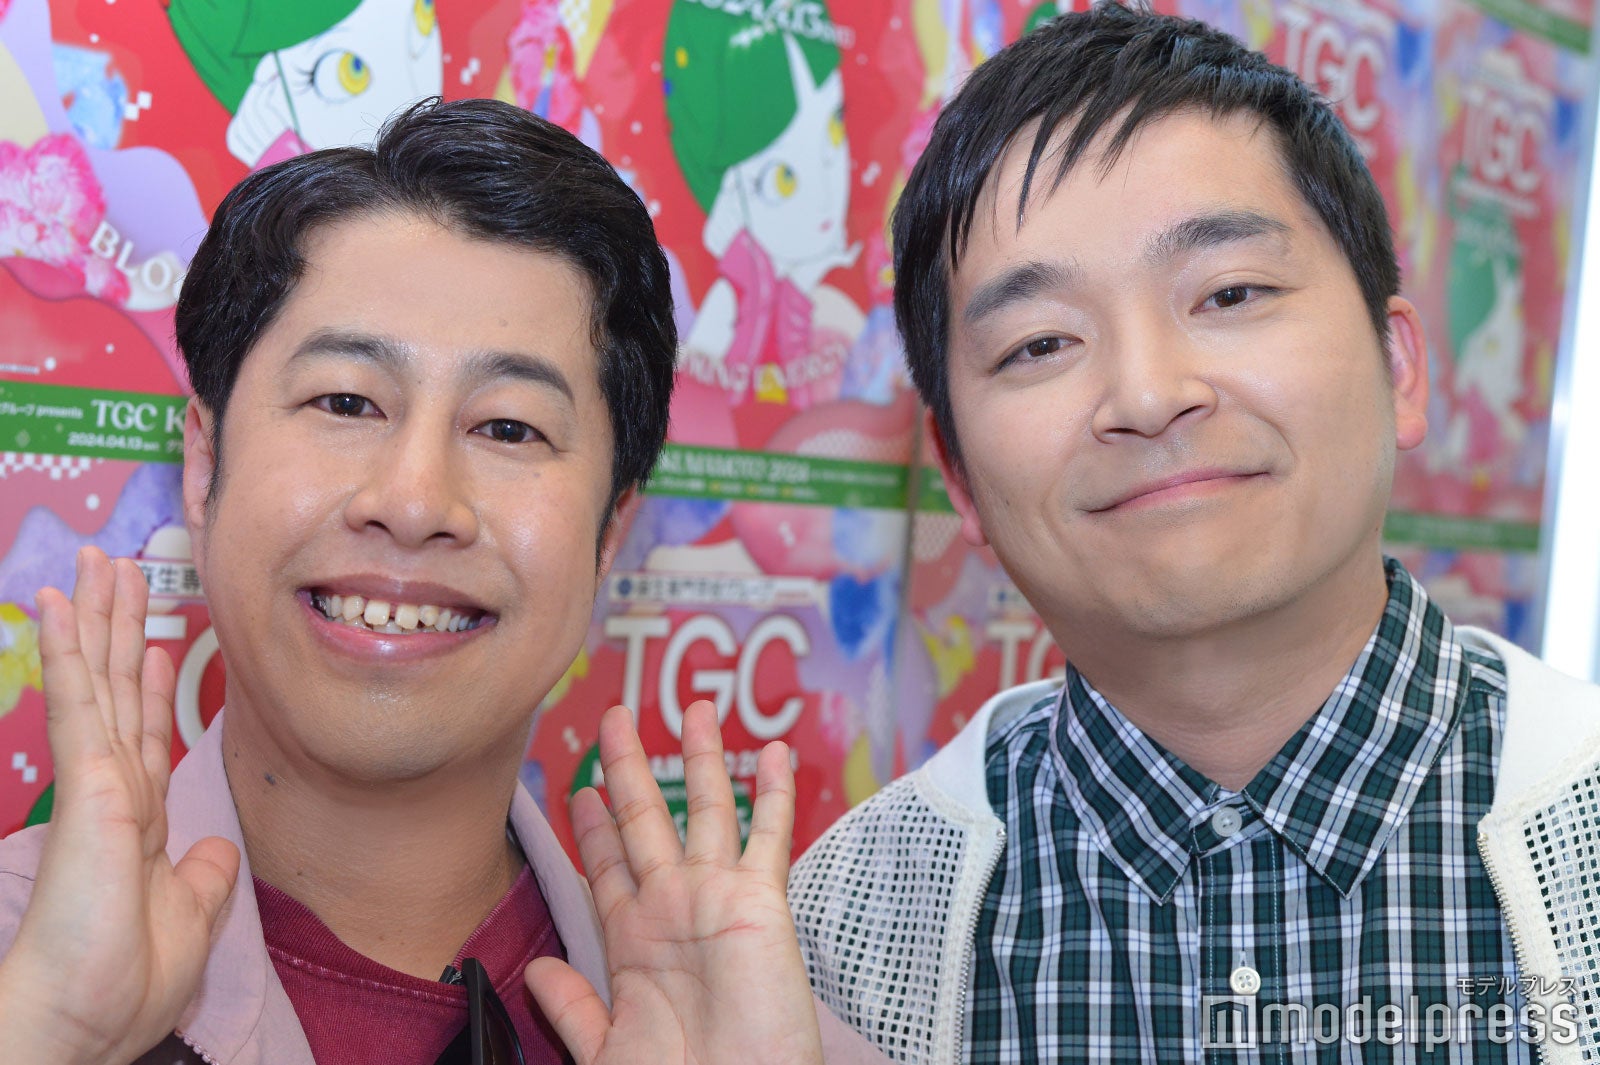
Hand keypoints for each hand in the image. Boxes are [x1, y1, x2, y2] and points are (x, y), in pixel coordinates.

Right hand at [0, 548, 238, 1063]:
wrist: (84, 1021)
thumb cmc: (123, 987)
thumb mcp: (190, 922)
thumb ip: (203, 879)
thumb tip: (217, 847)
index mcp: (140, 819)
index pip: (148, 733)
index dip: (151, 685)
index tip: (158, 642)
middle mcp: (117, 790)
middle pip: (120, 690)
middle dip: (120, 628)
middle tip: (117, 569)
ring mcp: (98, 782)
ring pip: (99, 679)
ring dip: (97, 617)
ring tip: (95, 562)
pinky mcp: (86, 784)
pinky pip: (78, 701)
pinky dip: (70, 649)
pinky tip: (60, 604)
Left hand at [526, 701, 821, 1064]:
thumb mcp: (605, 1051)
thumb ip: (572, 1008)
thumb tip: (535, 970)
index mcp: (633, 943)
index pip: (608, 866)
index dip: (593, 827)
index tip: (581, 790)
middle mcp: (673, 910)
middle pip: (647, 819)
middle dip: (631, 767)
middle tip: (617, 718)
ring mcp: (718, 901)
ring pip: (706, 812)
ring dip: (701, 760)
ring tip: (696, 709)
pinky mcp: (759, 903)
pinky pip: (766, 838)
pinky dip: (772, 795)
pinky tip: (773, 755)